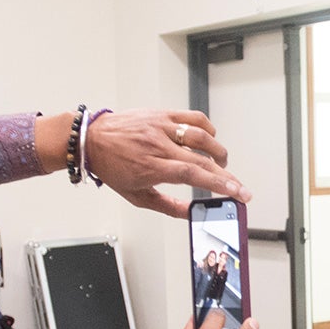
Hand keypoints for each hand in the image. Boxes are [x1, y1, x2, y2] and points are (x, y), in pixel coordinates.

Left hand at [85, 109, 252, 217]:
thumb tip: (191, 214)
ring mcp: (160, 127)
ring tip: (220, 163)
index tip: (238, 192)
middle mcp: (157, 145)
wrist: (92, 139)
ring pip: (202, 136)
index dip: (219, 184)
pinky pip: (193, 118)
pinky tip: (208, 140)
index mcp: (151, 167)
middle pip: (203, 158)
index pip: (193, 174)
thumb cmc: (112, 166)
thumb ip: (168, 206)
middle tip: (236, 185)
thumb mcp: (137, 196)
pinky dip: (207, 129)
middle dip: (227, 174)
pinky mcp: (162, 114)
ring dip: (218, 152)